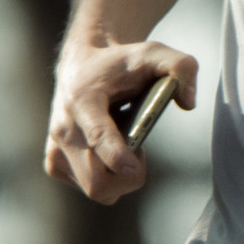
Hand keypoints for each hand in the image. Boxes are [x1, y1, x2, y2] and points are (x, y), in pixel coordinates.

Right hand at [44, 38, 198, 204]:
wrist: (82, 66)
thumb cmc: (120, 64)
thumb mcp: (155, 54)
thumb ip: (181, 67)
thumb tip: (188, 102)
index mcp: (83, 100)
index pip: (97, 136)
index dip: (116, 157)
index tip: (134, 166)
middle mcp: (63, 128)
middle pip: (97, 180)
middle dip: (128, 175)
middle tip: (138, 148)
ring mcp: (55, 149)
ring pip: (96, 190)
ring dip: (120, 177)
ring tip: (122, 144)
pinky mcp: (54, 163)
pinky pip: (89, 188)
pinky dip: (107, 178)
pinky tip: (108, 151)